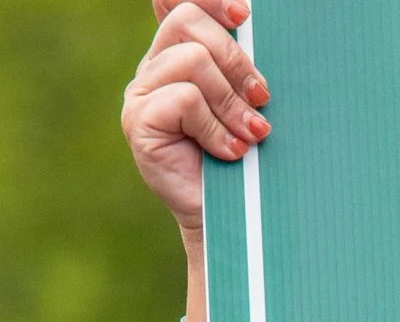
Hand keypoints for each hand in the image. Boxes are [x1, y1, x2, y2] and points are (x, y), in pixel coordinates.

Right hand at [122, 0, 267, 237]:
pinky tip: (229, 153)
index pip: (179, 2)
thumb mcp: (247, 102)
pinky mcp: (138, 122)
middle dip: (234, 58)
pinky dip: (216, 126)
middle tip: (260, 98)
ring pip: (192, 61)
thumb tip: (246, 15)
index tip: (243, 15)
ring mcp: (140, 94)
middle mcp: (153, 67)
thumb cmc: (246, 159)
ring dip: (230, 100)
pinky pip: (186, 98)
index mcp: (176, 53)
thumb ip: (239, 64)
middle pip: (188, 21)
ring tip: (248, 136)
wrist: (233, 222)